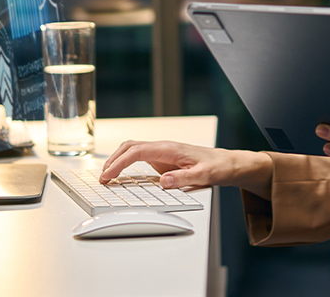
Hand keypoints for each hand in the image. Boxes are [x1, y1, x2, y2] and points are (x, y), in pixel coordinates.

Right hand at [100, 140, 272, 197]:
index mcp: (170, 148)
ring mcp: (162, 152)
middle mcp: (163, 147)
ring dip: (117, 160)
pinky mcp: (163, 159)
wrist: (227, 163)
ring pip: (132, 150)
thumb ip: (182, 179)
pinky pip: (139, 157)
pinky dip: (125, 163)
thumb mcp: (203, 176)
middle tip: (102, 178)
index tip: (108, 175)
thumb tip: (162, 182)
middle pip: (130, 147)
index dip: (119, 163)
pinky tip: (120, 174)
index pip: (137, 151)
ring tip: (106, 177)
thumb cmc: (217, 167)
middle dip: (112, 160)